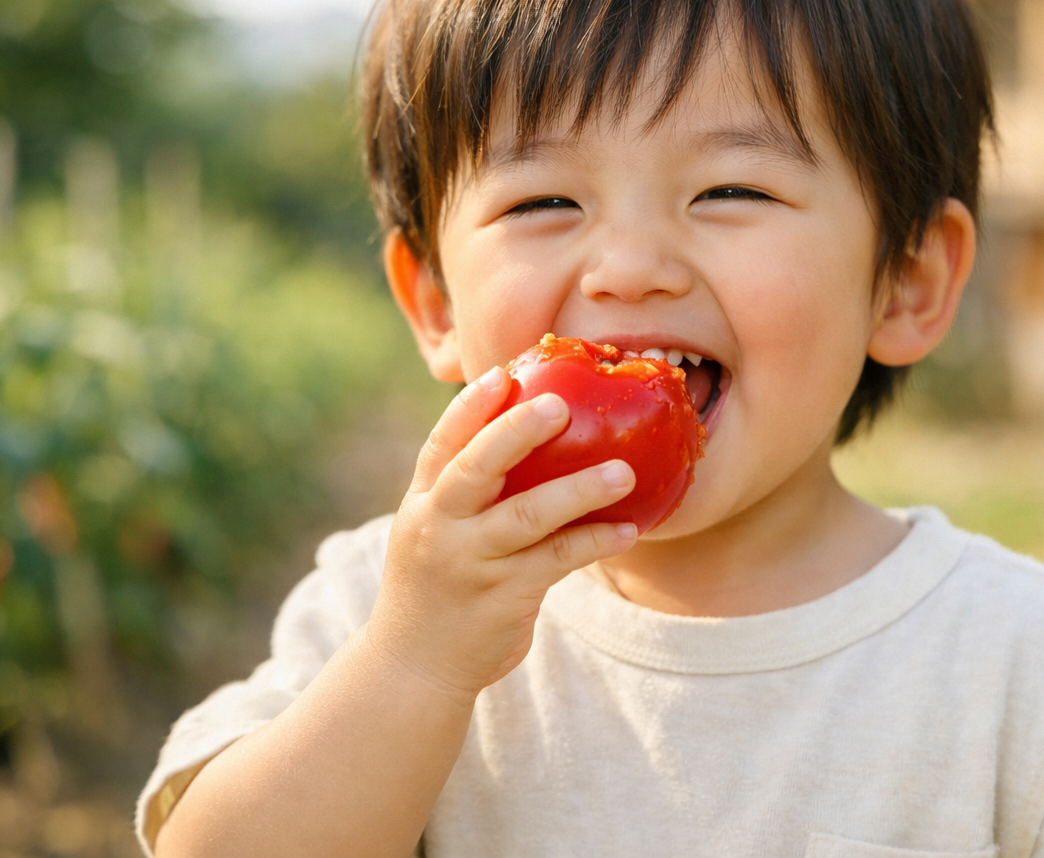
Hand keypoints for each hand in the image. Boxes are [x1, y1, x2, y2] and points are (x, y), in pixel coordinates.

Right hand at [364, 366, 638, 701]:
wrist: (414, 667)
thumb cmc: (440, 584)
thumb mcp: (436, 531)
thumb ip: (468, 491)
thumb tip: (531, 434)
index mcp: (424, 502)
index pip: (443, 445)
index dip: (470, 408)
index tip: (501, 374)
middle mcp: (440, 527)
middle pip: (476, 468)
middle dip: (515, 432)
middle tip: (560, 404)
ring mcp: (470, 563)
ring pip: (526, 516)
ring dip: (578, 490)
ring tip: (624, 472)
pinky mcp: (503, 597)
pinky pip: (557, 561)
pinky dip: (595, 541)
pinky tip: (629, 529)